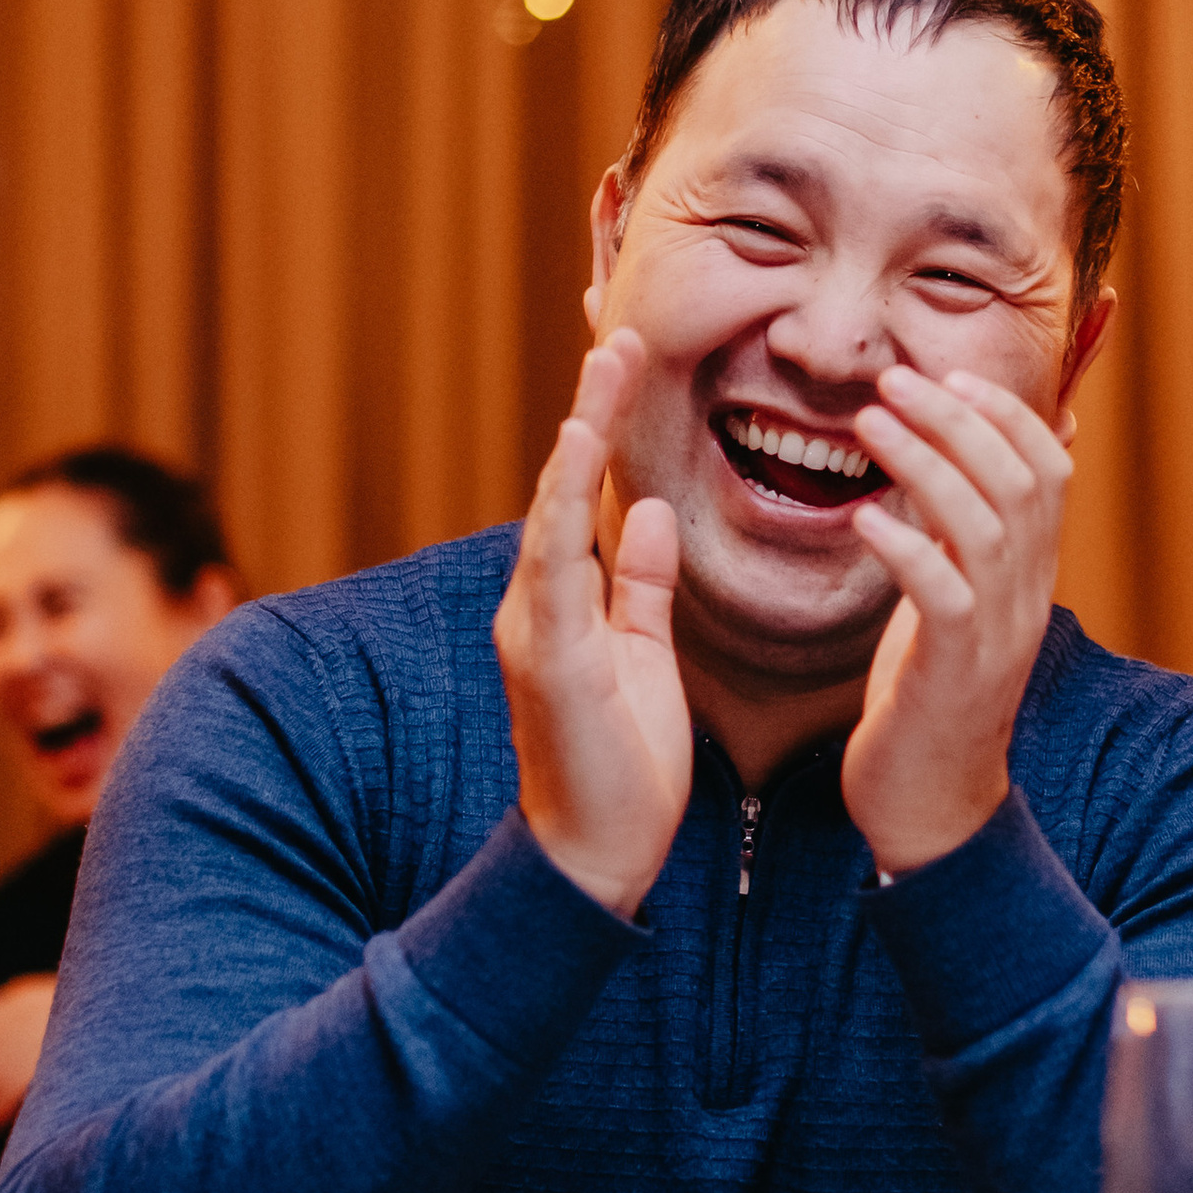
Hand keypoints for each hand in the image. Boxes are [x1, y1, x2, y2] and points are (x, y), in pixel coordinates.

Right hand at [494, 332, 690, 915]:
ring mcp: (535, 626)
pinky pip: (556, 563)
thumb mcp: (645, 656)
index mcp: (565, 601)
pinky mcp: (547, 654)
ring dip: (579, 434)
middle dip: (590, 409)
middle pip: (561, 486)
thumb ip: (642, 587)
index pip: (584, 499)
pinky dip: (565, 502)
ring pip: (552, 509)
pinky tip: (581, 450)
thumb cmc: (622, 766)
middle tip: (621, 333)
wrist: (596, 859)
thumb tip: (656, 517)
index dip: (603, 429)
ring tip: (606, 365)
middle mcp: (538, 602)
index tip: (632, 363)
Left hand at [842, 367, 1072, 872]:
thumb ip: (963, 537)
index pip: (1048, 470)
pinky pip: (944, 594)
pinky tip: (864, 518)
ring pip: (985, 525)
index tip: (951, 372)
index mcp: (1029, 576)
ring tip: (870, 424)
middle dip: (959, 419)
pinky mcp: (955, 672)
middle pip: (1019, 481)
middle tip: (895, 379)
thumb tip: (963, 469)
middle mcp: (1026, 597)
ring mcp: (997, 635)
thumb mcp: (956, 602)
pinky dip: (907, 547)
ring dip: (926, 462)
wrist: (930, 807)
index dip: (1008, 413)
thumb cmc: (929, 695)